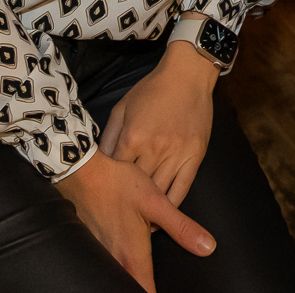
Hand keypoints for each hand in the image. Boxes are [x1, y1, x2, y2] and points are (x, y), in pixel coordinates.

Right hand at [56, 151, 214, 291]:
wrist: (81, 172)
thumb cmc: (119, 185)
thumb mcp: (156, 203)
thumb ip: (181, 228)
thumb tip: (207, 247)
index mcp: (132, 256)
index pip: (147, 291)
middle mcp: (115, 260)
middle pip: (132, 286)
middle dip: (144, 288)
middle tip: (155, 285)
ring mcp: (100, 254)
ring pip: (119, 275)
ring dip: (130, 278)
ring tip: (143, 276)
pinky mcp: (92, 244)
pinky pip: (107, 264)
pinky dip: (118, 267)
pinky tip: (124, 257)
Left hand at [100, 31, 218, 206]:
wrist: (187, 76)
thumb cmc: (152, 90)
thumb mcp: (122, 108)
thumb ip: (109, 136)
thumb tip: (99, 162)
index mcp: (132, 137)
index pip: (115, 173)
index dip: (109, 185)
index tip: (105, 195)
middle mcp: (154, 150)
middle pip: (136, 188)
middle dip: (126, 202)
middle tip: (119, 214)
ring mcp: (176, 155)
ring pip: (159, 194)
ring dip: (148, 209)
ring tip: (138, 219)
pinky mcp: (195, 157)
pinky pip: (182, 190)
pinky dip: (171, 205)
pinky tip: (162, 214)